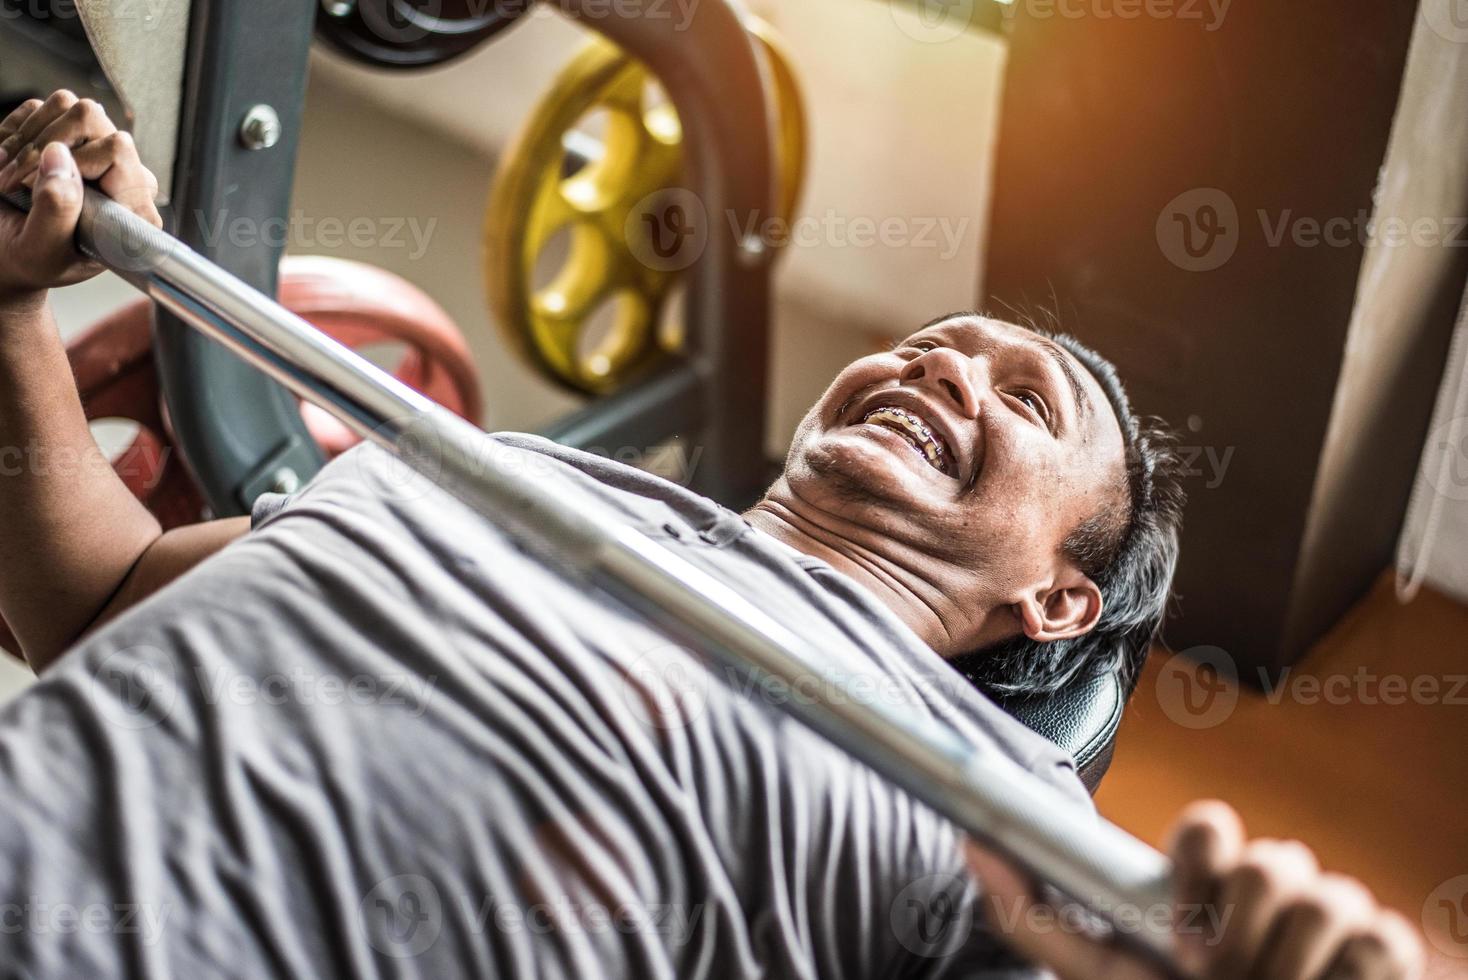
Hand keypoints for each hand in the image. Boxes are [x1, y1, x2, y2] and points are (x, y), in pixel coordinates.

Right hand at [0, 90, 161, 305]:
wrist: (6, 252)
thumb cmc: (31, 259)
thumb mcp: (42, 250)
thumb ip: (57, 210)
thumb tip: (59, 156)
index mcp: (132, 208)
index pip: (117, 150)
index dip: (74, 160)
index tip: (42, 189)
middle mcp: (121, 174)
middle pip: (91, 117)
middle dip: (41, 145)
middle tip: (15, 181)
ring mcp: (93, 148)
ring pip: (64, 104)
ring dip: (25, 139)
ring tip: (11, 176)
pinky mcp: (64, 134)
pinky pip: (38, 107)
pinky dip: (13, 133)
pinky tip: (9, 165)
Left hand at [965, 801, 1423, 978]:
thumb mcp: (1098, 974)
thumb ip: (1031, 913)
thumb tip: (972, 842)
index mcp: (1206, 883)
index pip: (1209, 825)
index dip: (1201, 854)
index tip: (1180, 919)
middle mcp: (1268, 884)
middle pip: (1270, 859)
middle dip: (1239, 929)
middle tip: (1215, 974)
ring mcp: (1331, 911)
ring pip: (1321, 897)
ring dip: (1283, 967)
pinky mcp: (1382, 946)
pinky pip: (1376, 938)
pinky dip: (1342, 979)